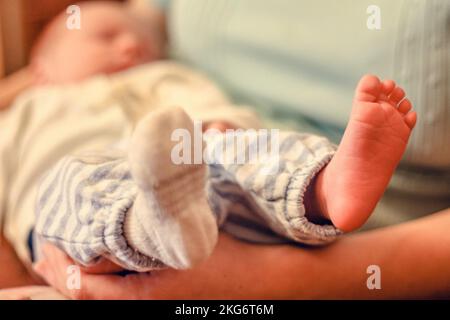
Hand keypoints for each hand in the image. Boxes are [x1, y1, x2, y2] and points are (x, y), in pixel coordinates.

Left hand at [33, 233, 287, 298]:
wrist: (262, 277)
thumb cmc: (226, 257)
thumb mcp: (179, 243)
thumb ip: (137, 243)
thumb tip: (99, 238)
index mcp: (144, 297)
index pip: (84, 288)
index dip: (60, 266)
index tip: (46, 242)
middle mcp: (147, 306)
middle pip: (89, 296)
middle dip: (63, 273)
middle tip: (46, 252)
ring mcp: (157, 304)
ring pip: (105, 295)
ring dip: (83, 276)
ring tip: (67, 258)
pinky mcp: (166, 298)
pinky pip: (123, 292)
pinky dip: (105, 279)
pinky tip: (105, 263)